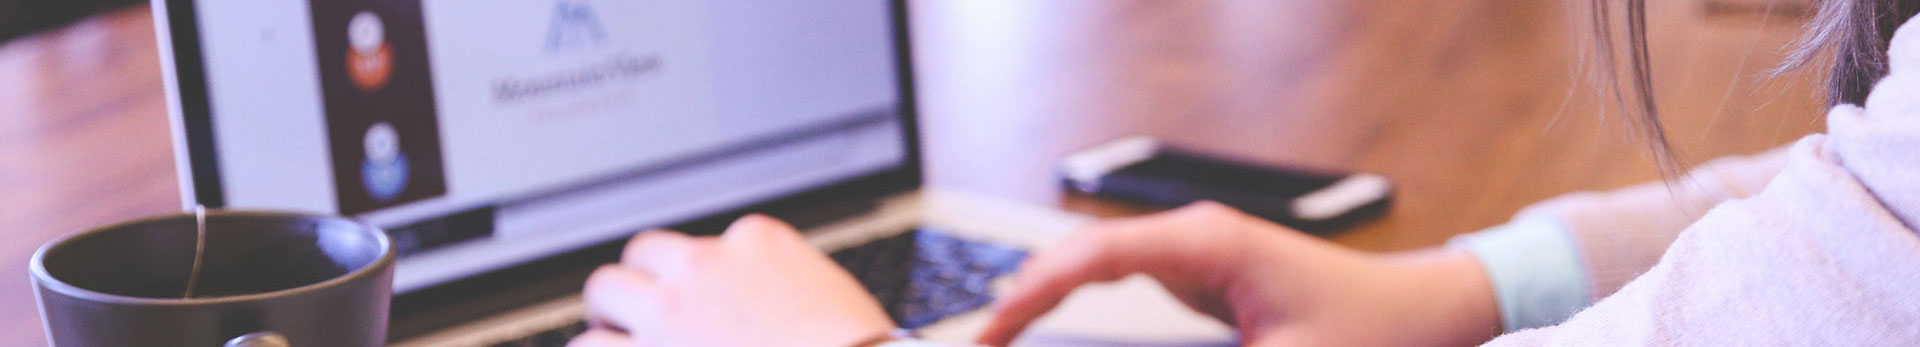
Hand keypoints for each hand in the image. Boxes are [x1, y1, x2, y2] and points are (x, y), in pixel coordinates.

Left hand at [571, 215, 896, 346]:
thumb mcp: (823, 298)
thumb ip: (775, 287)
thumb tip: (747, 304)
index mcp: (756, 241)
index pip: (700, 245)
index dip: (693, 282)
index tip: (696, 306)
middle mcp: (706, 265)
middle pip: (641, 255)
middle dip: (638, 287)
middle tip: (641, 319)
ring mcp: (672, 310)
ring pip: (605, 292)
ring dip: (609, 319)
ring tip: (616, 340)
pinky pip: (591, 346)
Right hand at [976, 202, 1501, 345]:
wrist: (1423, 313)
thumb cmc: (1372, 332)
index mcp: (1209, 243)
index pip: (1094, 255)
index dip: (1033, 292)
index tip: (993, 331)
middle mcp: (1194, 238)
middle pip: (1079, 256)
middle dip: (1024, 297)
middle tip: (982, 345)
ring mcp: (1194, 254)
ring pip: (1092, 268)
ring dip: (1045, 300)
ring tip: (1000, 340)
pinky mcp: (1200, 277)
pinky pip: (1118, 283)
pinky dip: (1076, 306)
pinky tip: (1047, 331)